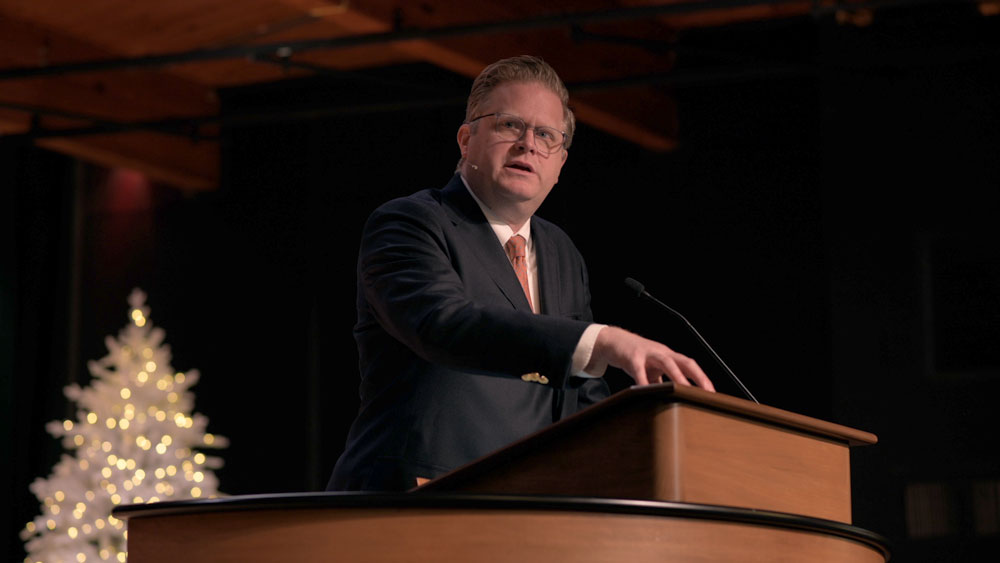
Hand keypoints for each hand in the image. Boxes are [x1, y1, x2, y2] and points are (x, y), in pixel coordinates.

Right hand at [587, 326, 714, 390]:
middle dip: (698, 376)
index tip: (711, 393)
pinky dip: (643, 381)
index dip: (702, 378)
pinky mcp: (632, 357)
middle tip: (707, 392)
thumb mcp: (650, 369)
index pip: (690, 365)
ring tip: (685, 390)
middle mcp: (662, 353)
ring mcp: (647, 353)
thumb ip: (660, 382)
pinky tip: (645, 391)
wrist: (612, 340)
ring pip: (667, 363)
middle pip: (685, 362)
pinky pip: (639, 370)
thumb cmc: (634, 356)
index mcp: (668, 356)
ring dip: (677, 376)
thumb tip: (668, 400)